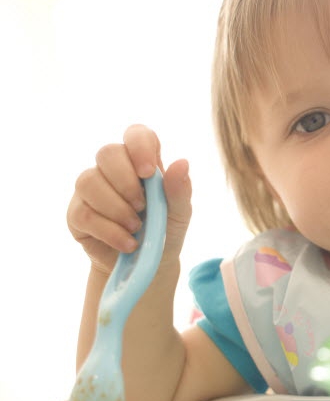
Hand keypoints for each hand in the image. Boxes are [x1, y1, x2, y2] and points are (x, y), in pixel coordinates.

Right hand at [67, 124, 191, 273]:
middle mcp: (113, 170)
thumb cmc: (165, 231)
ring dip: (116, 207)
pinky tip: (127, 243)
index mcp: (142, 162)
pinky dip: (109, 231)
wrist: (147, 266)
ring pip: (88, 181)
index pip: (136, 134)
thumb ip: (180, 190)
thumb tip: (182, 163)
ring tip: (136, 228)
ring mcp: (91, 190)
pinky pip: (83, 213)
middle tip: (143, 207)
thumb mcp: (180, 213)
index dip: (140, 146)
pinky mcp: (77, 214)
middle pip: (107, 152)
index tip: (149, 173)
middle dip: (125, 181)